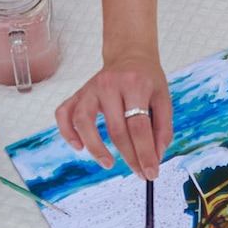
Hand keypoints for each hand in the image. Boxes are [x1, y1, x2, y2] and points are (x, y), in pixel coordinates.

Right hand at [55, 53, 170, 179]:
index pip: (138, 126)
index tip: (151, 172)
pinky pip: (64, 114)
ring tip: (108, 163)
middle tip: (138, 173)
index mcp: (134, 84)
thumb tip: (155, 158)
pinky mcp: (78, 93)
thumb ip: (162, 129)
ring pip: (84, 122)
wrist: (130, 54)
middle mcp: (109, 85)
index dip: (145, 153)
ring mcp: (90, 88)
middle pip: (116, 129)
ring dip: (95, 147)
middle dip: (129, 156)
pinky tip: (78, 147)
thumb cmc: (147, 78)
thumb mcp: (163, 98)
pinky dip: (67, 132)